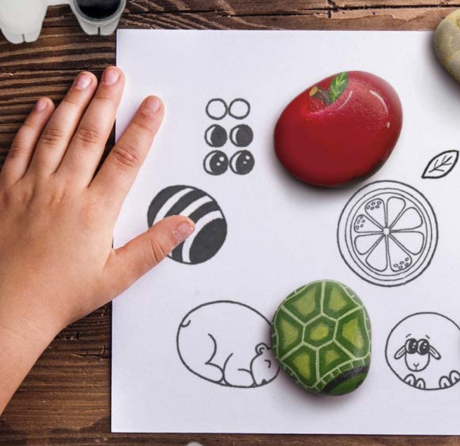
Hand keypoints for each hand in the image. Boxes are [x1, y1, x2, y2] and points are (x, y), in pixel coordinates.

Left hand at [0, 68, 193, 412]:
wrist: (5, 308)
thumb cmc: (59, 295)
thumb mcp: (116, 277)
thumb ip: (152, 247)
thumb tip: (185, 226)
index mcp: (95, 211)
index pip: (126, 158)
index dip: (142, 127)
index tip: (152, 104)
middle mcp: (64, 191)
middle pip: (90, 135)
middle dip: (107, 101)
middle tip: (117, 75)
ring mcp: (32, 187)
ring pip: (55, 134)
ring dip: (72, 102)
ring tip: (85, 78)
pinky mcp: (6, 191)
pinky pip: (20, 148)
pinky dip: (31, 124)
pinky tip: (40, 106)